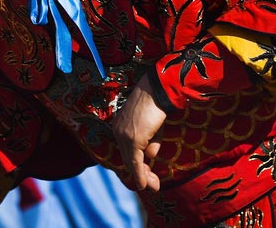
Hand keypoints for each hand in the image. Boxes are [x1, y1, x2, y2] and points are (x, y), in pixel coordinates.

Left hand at [111, 73, 166, 191]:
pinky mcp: (133, 139)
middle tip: (153, 185)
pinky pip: (135, 161)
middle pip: (127, 158)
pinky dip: (140, 175)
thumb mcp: (152, 126)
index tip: (147, 174)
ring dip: (143, 176)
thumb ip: (150, 141)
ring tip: (154, 185)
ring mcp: (124, 135)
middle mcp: (118, 130)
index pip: (126, 149)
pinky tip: (144, 185)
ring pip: (132, 162)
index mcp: (120, 125)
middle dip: (141, 174)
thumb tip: (150, 155)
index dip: (137, 164)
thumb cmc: (156, 103)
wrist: (157, 89)